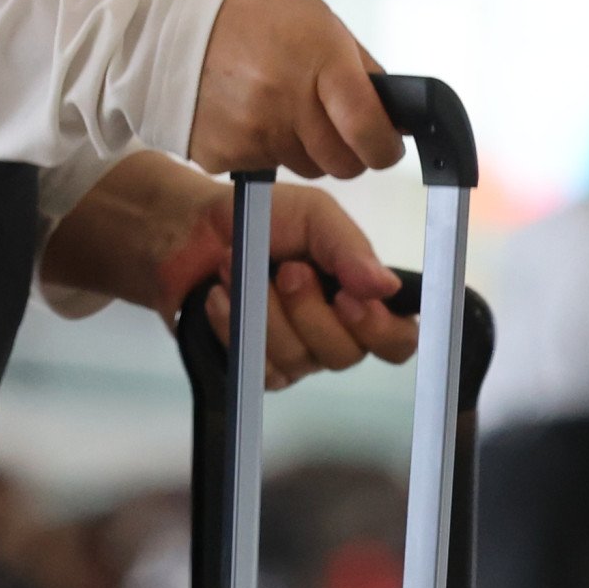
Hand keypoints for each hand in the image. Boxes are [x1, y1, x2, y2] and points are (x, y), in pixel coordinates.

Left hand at [43, 156, 415, 386]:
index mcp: (359, 298)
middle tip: (286, 269)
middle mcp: (334, 335)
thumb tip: (387, 287)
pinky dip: (235, 326)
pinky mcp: (255, 370)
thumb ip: (349, 249)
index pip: (397, 341)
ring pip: (298, 360)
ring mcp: (295, 357)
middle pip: (345, 355)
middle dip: (309, 310)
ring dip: (265, 311)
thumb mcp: (313, 217)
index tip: (346, 298)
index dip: (379, 331)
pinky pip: (258, 366)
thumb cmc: (260, 220)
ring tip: (238, 270)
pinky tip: (220, 297)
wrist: (191, 232)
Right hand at [189, 0, 400, 178]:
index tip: (386, 144)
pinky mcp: (228, 157)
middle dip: (349, 151)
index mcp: (319, 61)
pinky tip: (251, 115)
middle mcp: (288, 102)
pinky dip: (268, 150)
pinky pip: (269, 169)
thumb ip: (360, 69)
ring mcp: (255, 135)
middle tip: (334, 125)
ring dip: (307, 149)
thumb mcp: (318, 22)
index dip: (384, 146)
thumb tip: (393, 113)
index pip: (368, 128)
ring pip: (309, 169)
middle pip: (344, 163)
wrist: (173, 27)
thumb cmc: (252, 19)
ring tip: (283, 108)